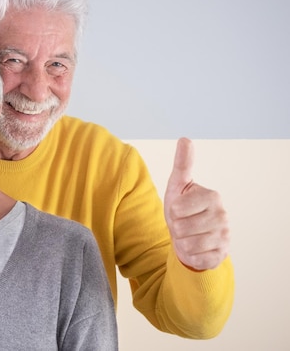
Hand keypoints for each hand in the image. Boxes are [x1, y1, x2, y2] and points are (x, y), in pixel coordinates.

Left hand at [164, 138, 229, 270]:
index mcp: (212, 196)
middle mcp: (222, 215)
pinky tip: (195, 248)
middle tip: (183, 224)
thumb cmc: (182, 209)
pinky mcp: (222, 254)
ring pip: (188, 245)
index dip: (172, 212)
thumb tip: (185, 138)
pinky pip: (196, 259)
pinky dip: (190, 255)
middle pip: (181, 228)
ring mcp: (225, 236)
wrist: (190, 236)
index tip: (179, 209)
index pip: (177, 209)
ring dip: (182, 242)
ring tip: (188, 235)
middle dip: (176, 228)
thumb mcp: (178, 185)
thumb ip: (182, 163)